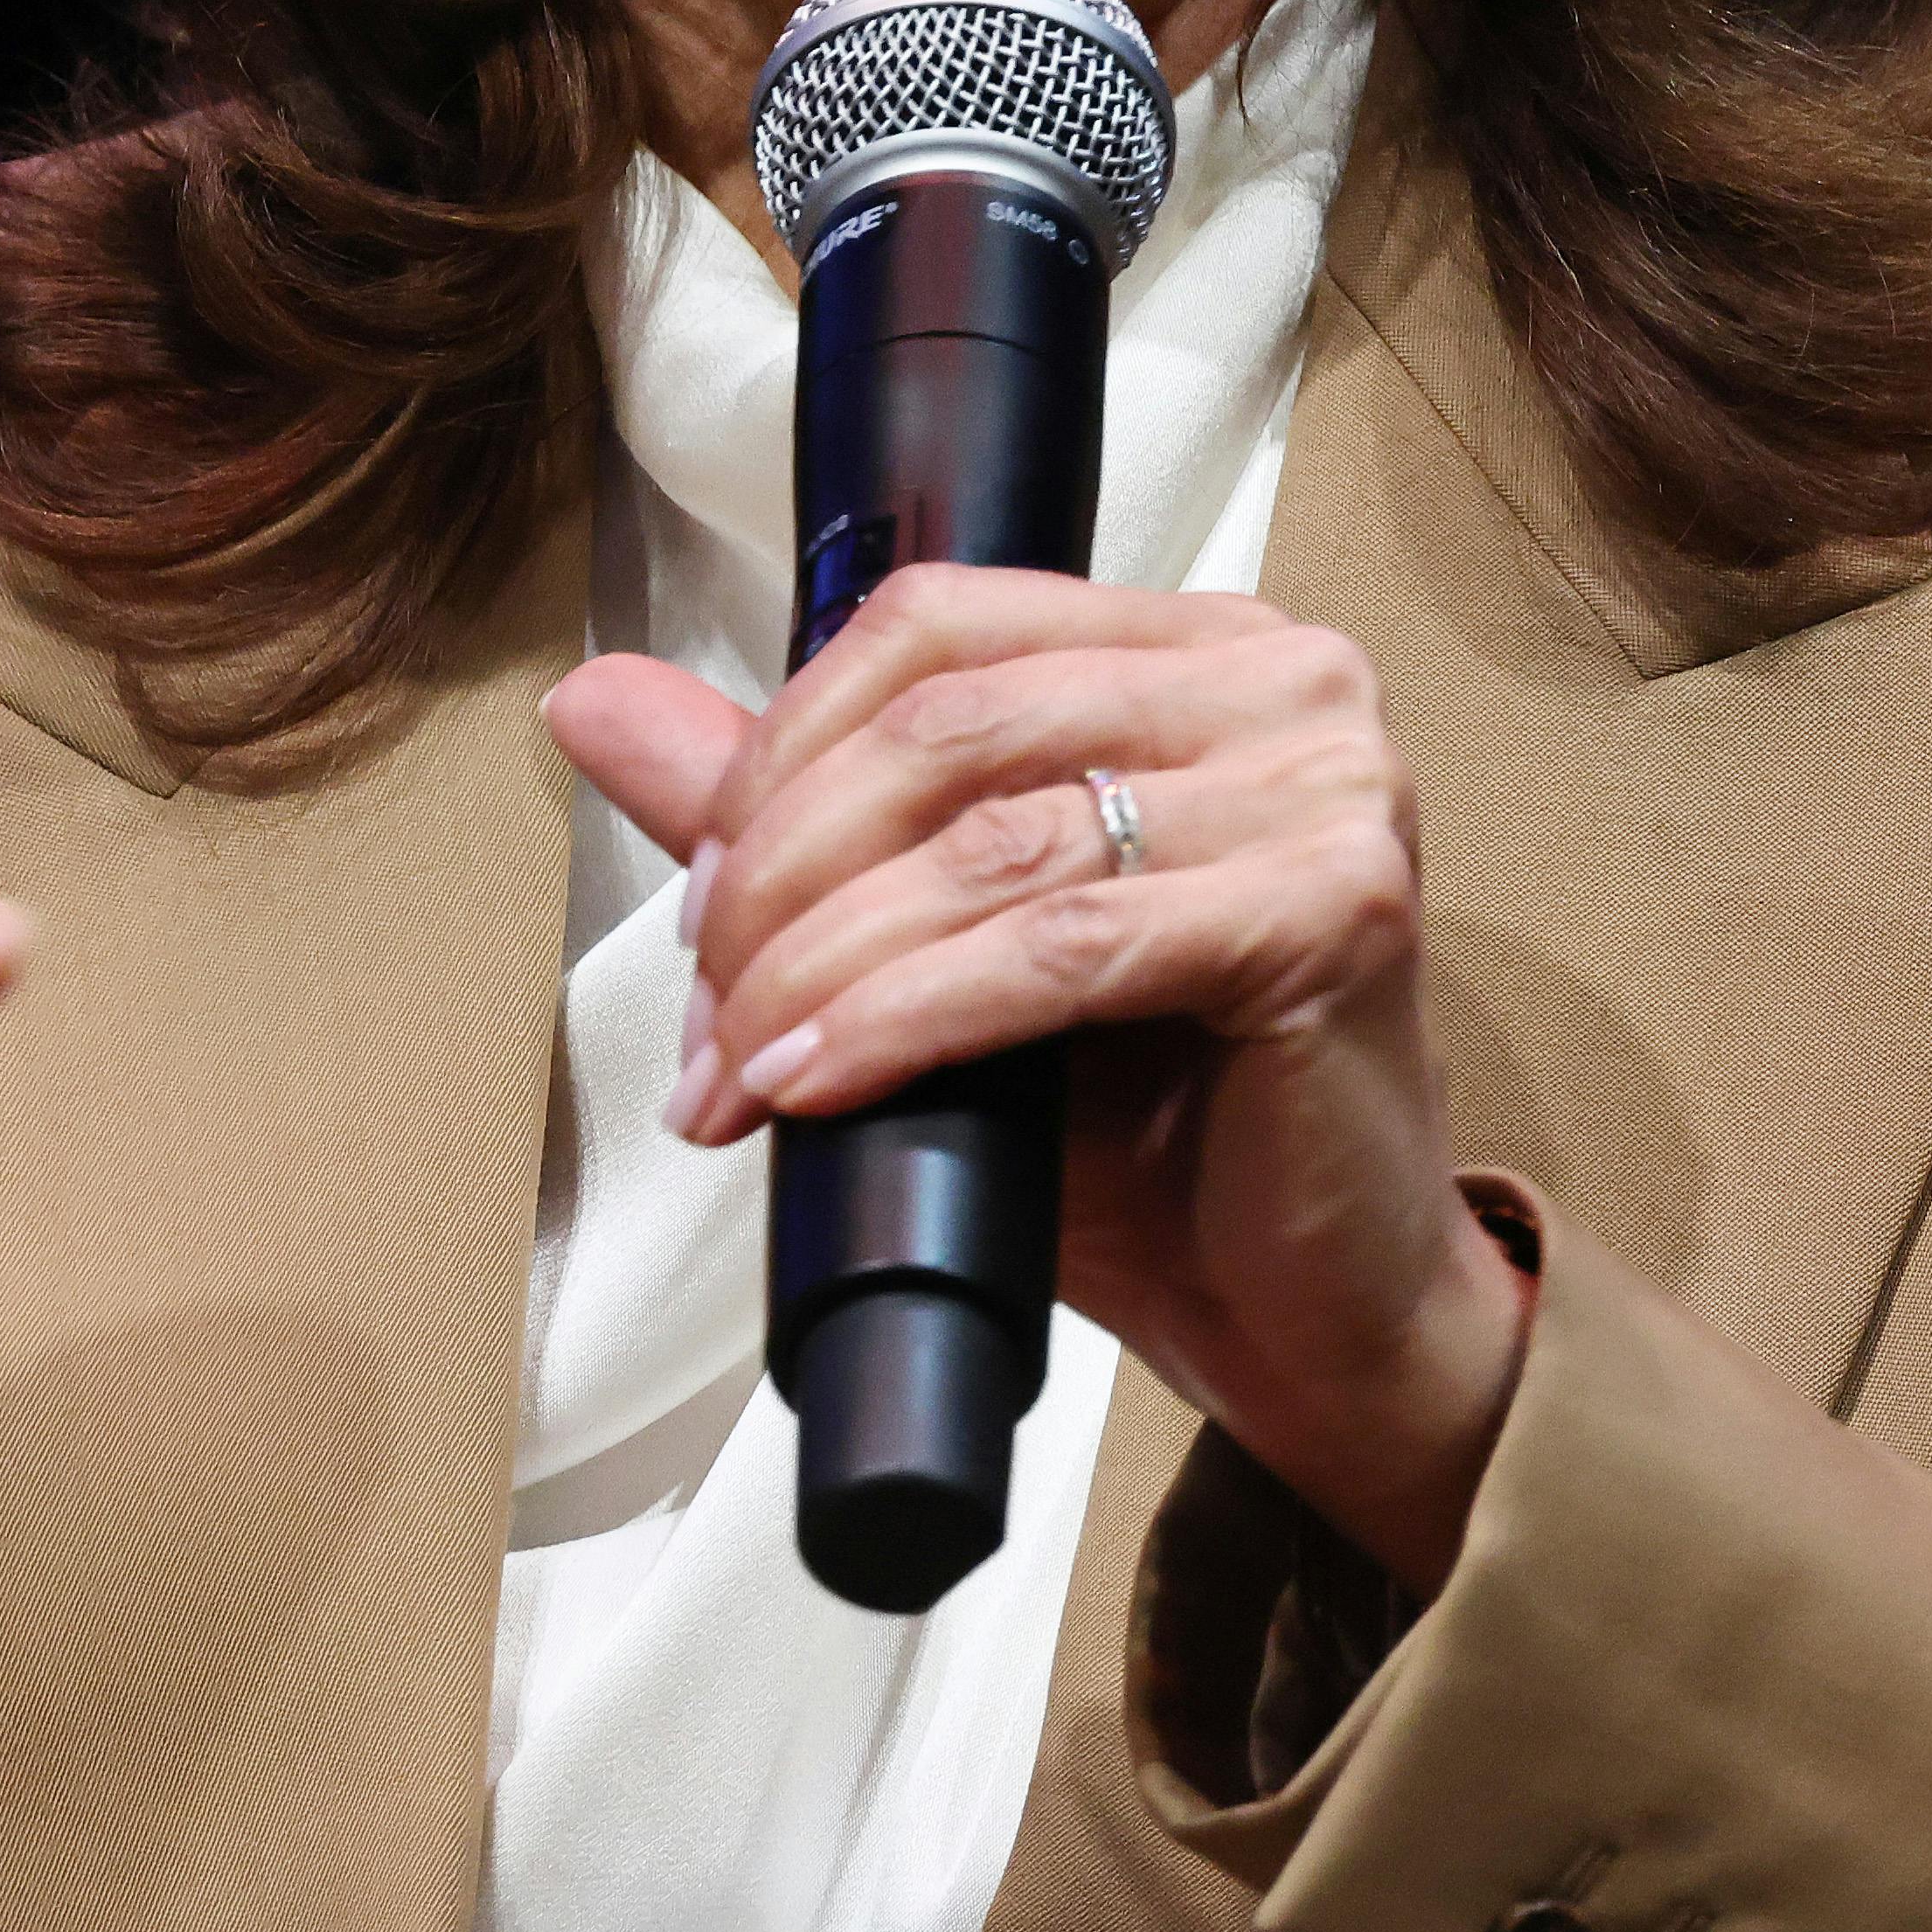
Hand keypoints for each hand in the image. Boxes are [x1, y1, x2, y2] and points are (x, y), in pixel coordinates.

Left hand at [548, 571, 1531, 1590]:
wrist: (1308, 1305)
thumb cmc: (1151, 1128)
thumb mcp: (940, 944)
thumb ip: (795, 813)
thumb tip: (592, 703)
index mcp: (1194, 649)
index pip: (938, 626)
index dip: (784, 751)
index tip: (698, 901)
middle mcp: (1281, 681)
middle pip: (951, 722)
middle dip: (783, 871)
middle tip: (704, 1010)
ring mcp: (1329, 783)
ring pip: (992, 840)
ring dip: (824, 962)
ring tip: (739, 1070)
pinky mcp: (1338, 907)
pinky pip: (1063, 945)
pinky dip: (909, 1016)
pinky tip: (821, 1083)